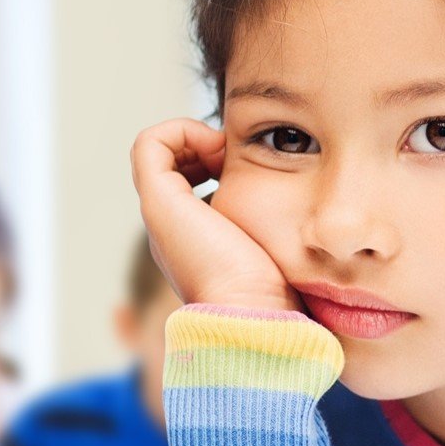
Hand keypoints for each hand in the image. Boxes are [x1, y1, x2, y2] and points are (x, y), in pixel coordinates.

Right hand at [131, 118, 295, 311]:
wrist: (252, 314)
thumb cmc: (275, 291)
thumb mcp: (276, 250)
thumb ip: (274, 227)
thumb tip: (294, 202)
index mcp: (192, 238)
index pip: (189, 181)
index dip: (215, 160)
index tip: (249, 169)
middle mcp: (170, 225)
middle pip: (171, 163)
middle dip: (204, 145)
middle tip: (236, 156)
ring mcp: (160, 213)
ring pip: (157, 151)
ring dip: (193, 136)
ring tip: (225, 152)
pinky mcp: (158, 202)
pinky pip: (150, 143)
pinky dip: (182, 131)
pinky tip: (217, 150)